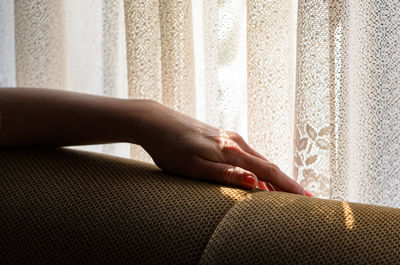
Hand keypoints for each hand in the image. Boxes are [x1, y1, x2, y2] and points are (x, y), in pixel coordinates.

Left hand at [133, 100, 307, 194]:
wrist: (156, 122)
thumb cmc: (171, 147)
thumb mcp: (195, 167)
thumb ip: (225, 175)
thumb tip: (256, 183)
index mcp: (231, 151)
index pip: (268, 172)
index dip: (289, 187)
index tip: (308, 198)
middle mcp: (235, 143)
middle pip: (269, 166)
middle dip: (287, 183)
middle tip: (306, 199)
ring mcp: (229, 139)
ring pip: (259, 161)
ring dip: (274, 177)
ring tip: (287, 192)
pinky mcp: (222, 138)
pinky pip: (248, 156)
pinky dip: (259, 169)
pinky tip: (259, 176)